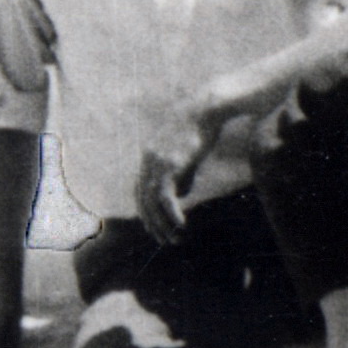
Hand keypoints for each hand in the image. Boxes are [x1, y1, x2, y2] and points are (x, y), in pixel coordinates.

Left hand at [132, 103, 226, 241]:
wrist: (207, 107)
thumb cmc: (203, 126)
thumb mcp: (188, 151)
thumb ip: (182, 173)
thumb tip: (181, 195)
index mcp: (150, 155)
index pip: (140, 189)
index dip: (146, 210)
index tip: (155, 225)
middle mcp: (148, 160)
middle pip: (142, 199)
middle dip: (152, 222)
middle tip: (163, 240)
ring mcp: (156, 162)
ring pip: (152, 203)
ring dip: (162, 224)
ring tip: (175, 240)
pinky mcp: (169, 165)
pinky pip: (165, 198)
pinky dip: (171, 215)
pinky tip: (181, 226)